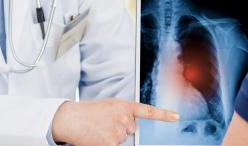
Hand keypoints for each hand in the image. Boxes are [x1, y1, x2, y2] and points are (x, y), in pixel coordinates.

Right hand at [51, 99, 178, 145]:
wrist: (71, 119)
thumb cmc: (87, 113)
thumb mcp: (108, 106)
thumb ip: (122, 113)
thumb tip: (130, 127)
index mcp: (124, 105)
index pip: (148, 111)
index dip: (164, 115)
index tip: (176, 117)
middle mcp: (125, 118)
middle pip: (131, 129)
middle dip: (120, 127)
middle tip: (104, 123)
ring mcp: (119, 131)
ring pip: (121, 139)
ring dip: (111, 136)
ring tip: (98, 129)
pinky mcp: (112, 143)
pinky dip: (106, 143)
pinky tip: (97, 137)